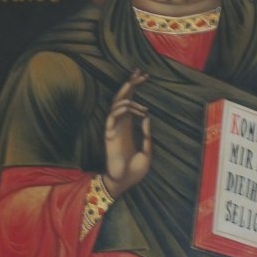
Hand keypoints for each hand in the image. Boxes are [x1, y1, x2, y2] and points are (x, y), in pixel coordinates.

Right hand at [102, 69, 151, 198]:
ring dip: (128, 98)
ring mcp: (114, 129)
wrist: (124, 182)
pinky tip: (132, 109)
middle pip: (122, 98)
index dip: (134, 87)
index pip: (130, 101)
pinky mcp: (109, 135)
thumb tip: (146, 116)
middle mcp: (120, 124)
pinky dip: (120, 111)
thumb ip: (147, 135)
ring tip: (141, 102)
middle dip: (130, 84)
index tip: (143, 75)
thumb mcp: (147, 151)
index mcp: (129, 126)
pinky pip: (111, 118)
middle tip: (140, 73)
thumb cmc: (135, 170)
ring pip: (116, 105)